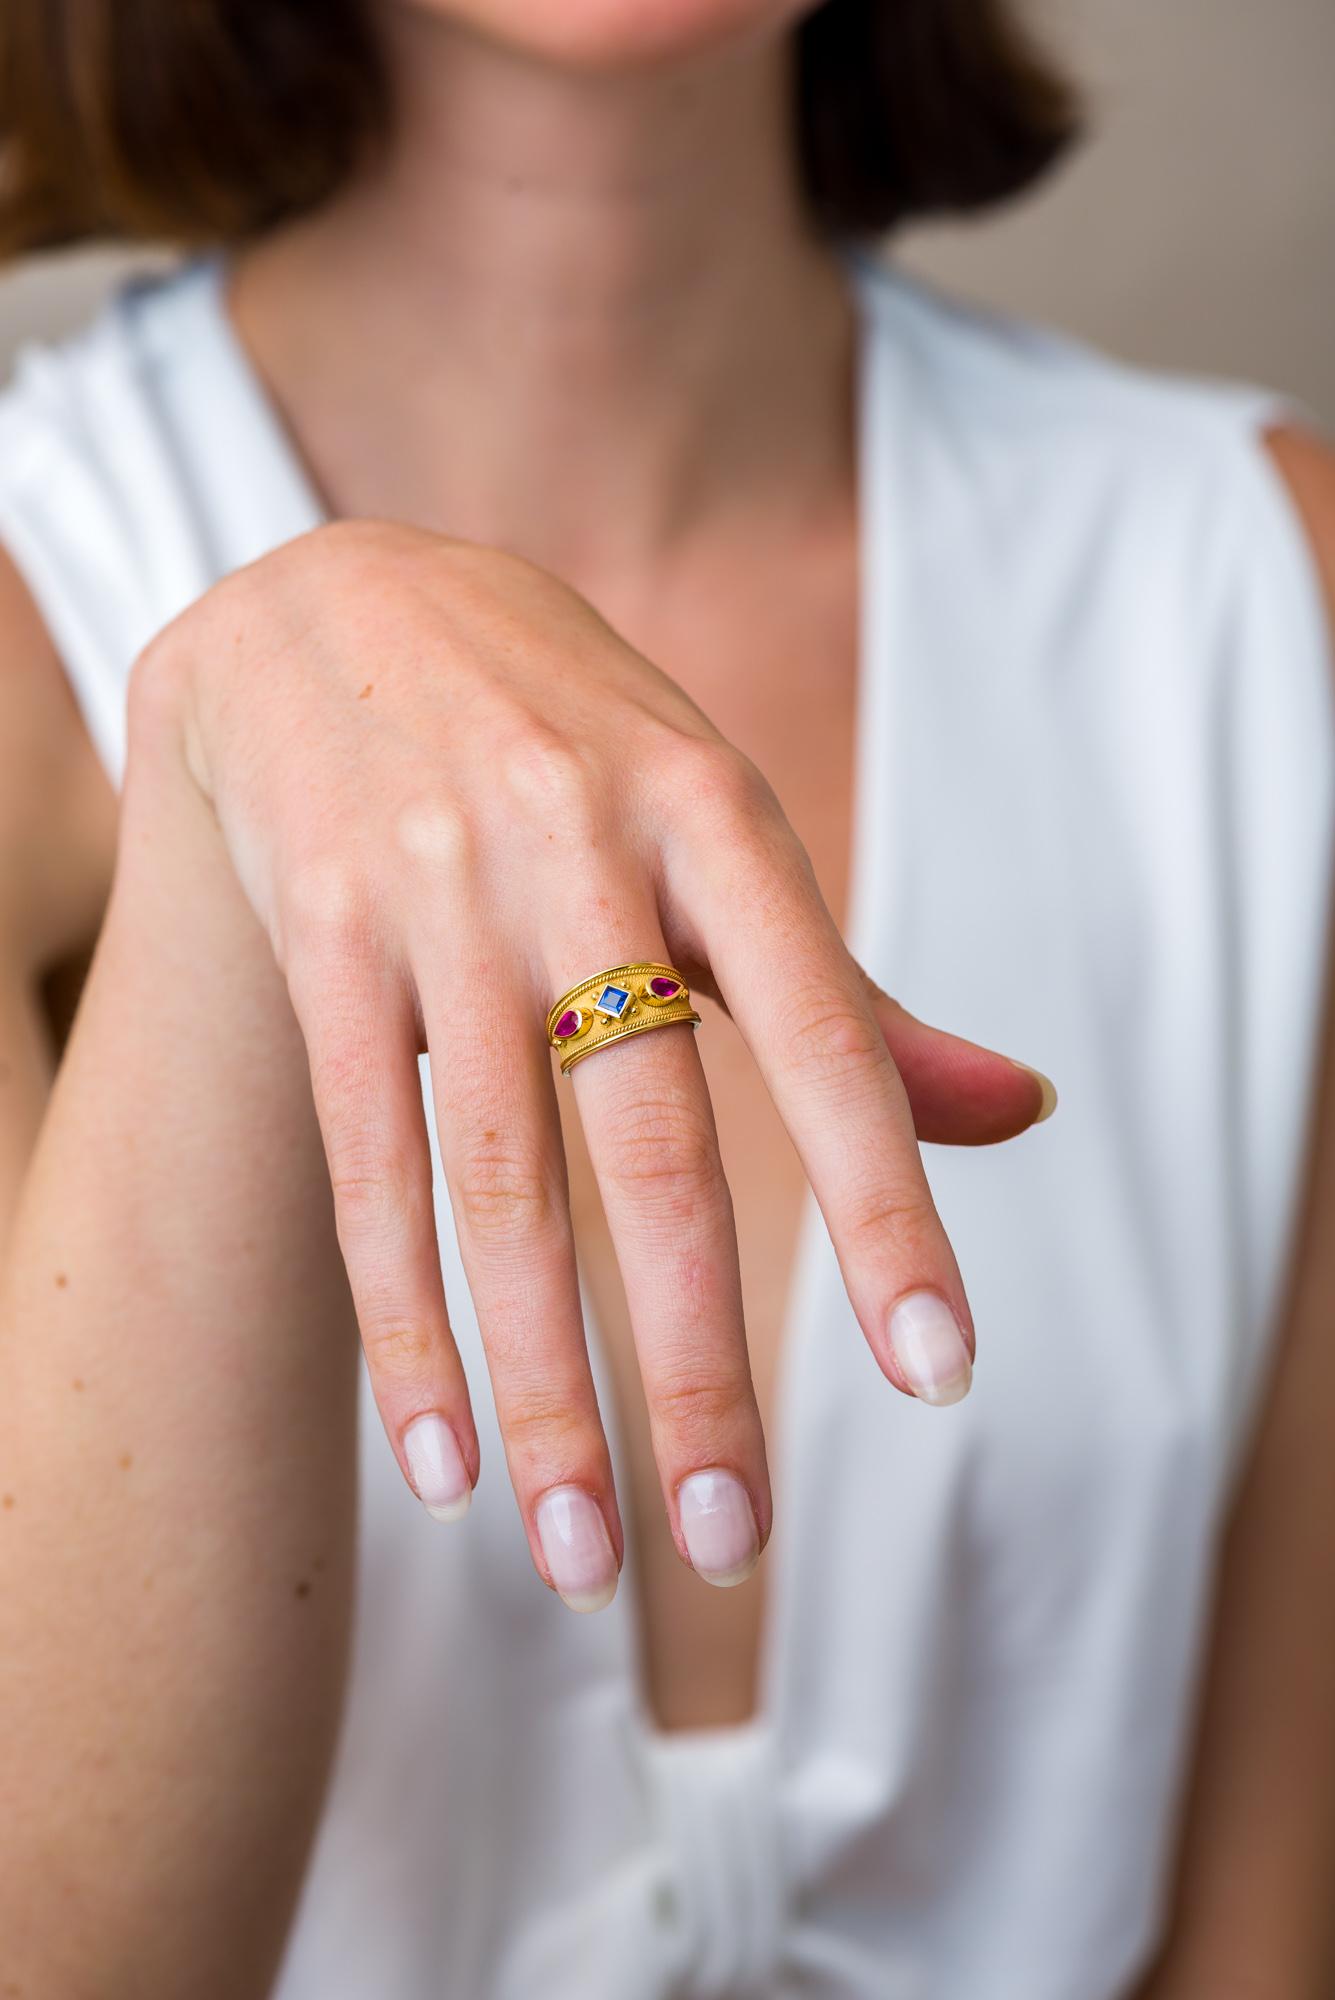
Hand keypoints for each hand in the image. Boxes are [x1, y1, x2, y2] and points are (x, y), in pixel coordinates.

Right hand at [133, 521, 1051, 1607]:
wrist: (333, 611)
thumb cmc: (571, 744)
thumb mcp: (722, 826)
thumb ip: (855, 992)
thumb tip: (1024, 1113)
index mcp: (716, 818)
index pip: (826, 1038)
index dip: (887, 1208)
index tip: (939, 1374)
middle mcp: (578, 852)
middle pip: (651, 1147)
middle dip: (694, 1359)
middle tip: (731, 1538)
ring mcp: (438, 895)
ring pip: (498, 1182)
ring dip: (541, 1387)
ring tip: (582, 1556)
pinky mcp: (320, 937)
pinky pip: (367, 1158)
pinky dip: (405, 1319)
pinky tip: (439, 1459)